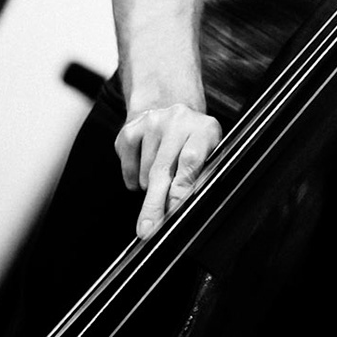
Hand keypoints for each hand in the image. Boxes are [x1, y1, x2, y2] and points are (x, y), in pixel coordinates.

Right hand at [115, 102, 222, 239]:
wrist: (170, 106)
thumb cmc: (194, 141)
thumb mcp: (209, 154)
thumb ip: (200, 179)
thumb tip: (182, 210)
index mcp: (205, 128)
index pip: (190, 160)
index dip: (180, 189)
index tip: (172, 211)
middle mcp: (178, 120)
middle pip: (162, 170)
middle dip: (154, 205)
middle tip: (148, 230)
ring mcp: (152, 122)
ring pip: (144, 173)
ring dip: (149, 188)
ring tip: (161, 179)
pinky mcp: (130, 129)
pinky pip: (128, 168)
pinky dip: (134, 179)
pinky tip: (145, 169)